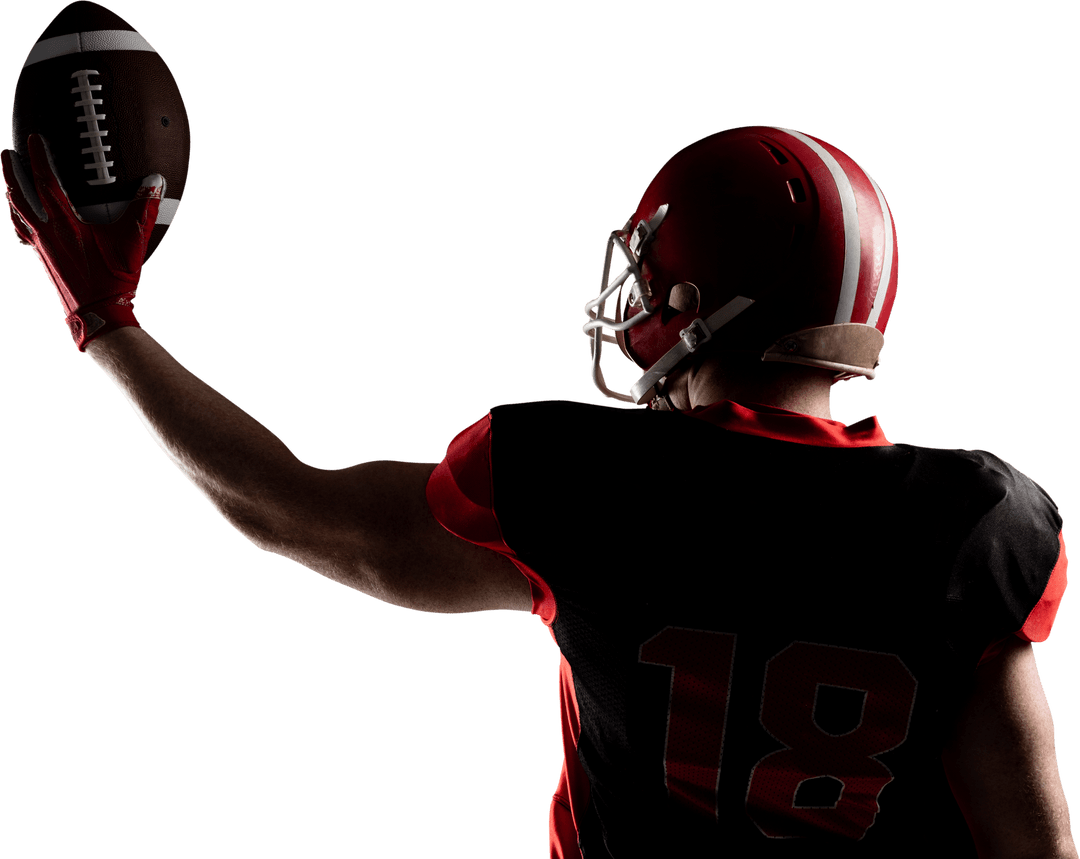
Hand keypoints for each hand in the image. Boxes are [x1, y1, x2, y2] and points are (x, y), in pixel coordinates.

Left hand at [1, 134, 164, 351]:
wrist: (100, 311)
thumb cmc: (114, 277)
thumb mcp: (133, 240)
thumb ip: (144, 208)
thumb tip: (154, 182)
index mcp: (64, 223)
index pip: (44, 182)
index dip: (38, 157)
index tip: (34, 139)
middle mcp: (47, 233)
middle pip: (18, 195)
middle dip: (10, 171)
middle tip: (6, 152)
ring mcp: (41, 247)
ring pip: (16, 214)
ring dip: (10, 193)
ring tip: (8, 180)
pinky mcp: (44, 258)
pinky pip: (24, 232)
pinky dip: (19, 219)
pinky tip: (22, 218)